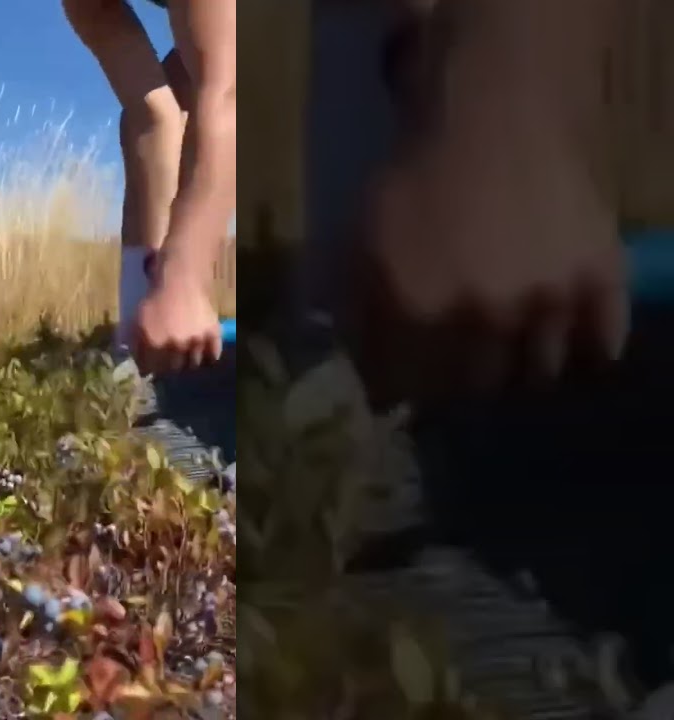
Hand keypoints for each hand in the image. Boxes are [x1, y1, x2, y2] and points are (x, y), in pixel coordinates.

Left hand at [132, 256, 222, 375]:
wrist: (179, 279)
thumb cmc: (155, 298)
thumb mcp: (137, 320)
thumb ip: (134, 342)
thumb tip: (134, 361)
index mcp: (154, 344)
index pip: (150, 369)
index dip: (149, 367)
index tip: (150, 364)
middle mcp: (175, 347)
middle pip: (172, 369)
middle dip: (168, 366)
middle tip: (168, 359)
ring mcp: (196, 341)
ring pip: (193, 364)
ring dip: (188, 362)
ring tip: (185, 355)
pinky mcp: (212, 333)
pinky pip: (213, 354)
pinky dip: (210, 355)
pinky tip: (204, 353)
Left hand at [345, 117, 627, 406]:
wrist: (492, 117)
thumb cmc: (416, 178)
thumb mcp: (361, 242)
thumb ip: (355, 309)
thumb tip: (361, 366)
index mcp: (417, 310)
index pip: (403, 388)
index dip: (396, 387)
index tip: (397, 382)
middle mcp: (483, 318)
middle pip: (473, 388)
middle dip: (458, 381)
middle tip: (456, 363)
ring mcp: (548, 301)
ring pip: (536, 375)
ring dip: (518, 370)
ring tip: (508, 351)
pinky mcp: (600, 278)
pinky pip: (602, 344)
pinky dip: (586, 349)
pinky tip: (565, 340)